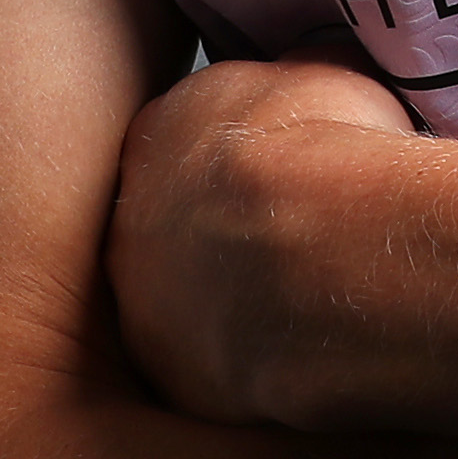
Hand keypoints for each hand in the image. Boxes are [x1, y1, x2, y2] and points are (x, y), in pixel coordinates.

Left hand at [105, 54, 418, 429]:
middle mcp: (127, 222)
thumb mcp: (329, 77)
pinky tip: (312, 360)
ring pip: (187, 309)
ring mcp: (142, 309)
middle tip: (292, 249)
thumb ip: (303, 82)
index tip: (280, 176)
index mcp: (157, 134)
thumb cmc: (328, 150)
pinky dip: (258, 368)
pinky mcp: (175, 382)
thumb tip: (314, 84)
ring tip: (310, 310)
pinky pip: (218, 375)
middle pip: (171, 231)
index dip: (235, 163)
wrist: (325, 255)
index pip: (180, 142)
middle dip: (222, 241)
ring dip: (235, 309)